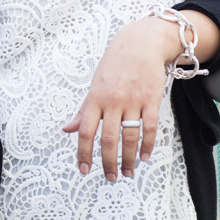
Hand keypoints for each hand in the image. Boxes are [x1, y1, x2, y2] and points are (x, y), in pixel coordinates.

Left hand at [62, 18, 169, 180]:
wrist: (140, 43)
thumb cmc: (114, 65)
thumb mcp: (95, 85)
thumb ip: (84, 110)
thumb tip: (68, 129)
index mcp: (95, 98)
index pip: (86, 131)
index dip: (83, 153)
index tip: (84, 169)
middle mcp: (112, 101)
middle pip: (108, 139)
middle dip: (108, 162)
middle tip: (110, 177)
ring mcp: (133, 100)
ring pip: (129, 137)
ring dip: (128, 159)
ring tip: (127, 172)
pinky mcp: (151, 99)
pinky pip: (150, 127)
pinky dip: (147, 145)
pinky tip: (144, 157)